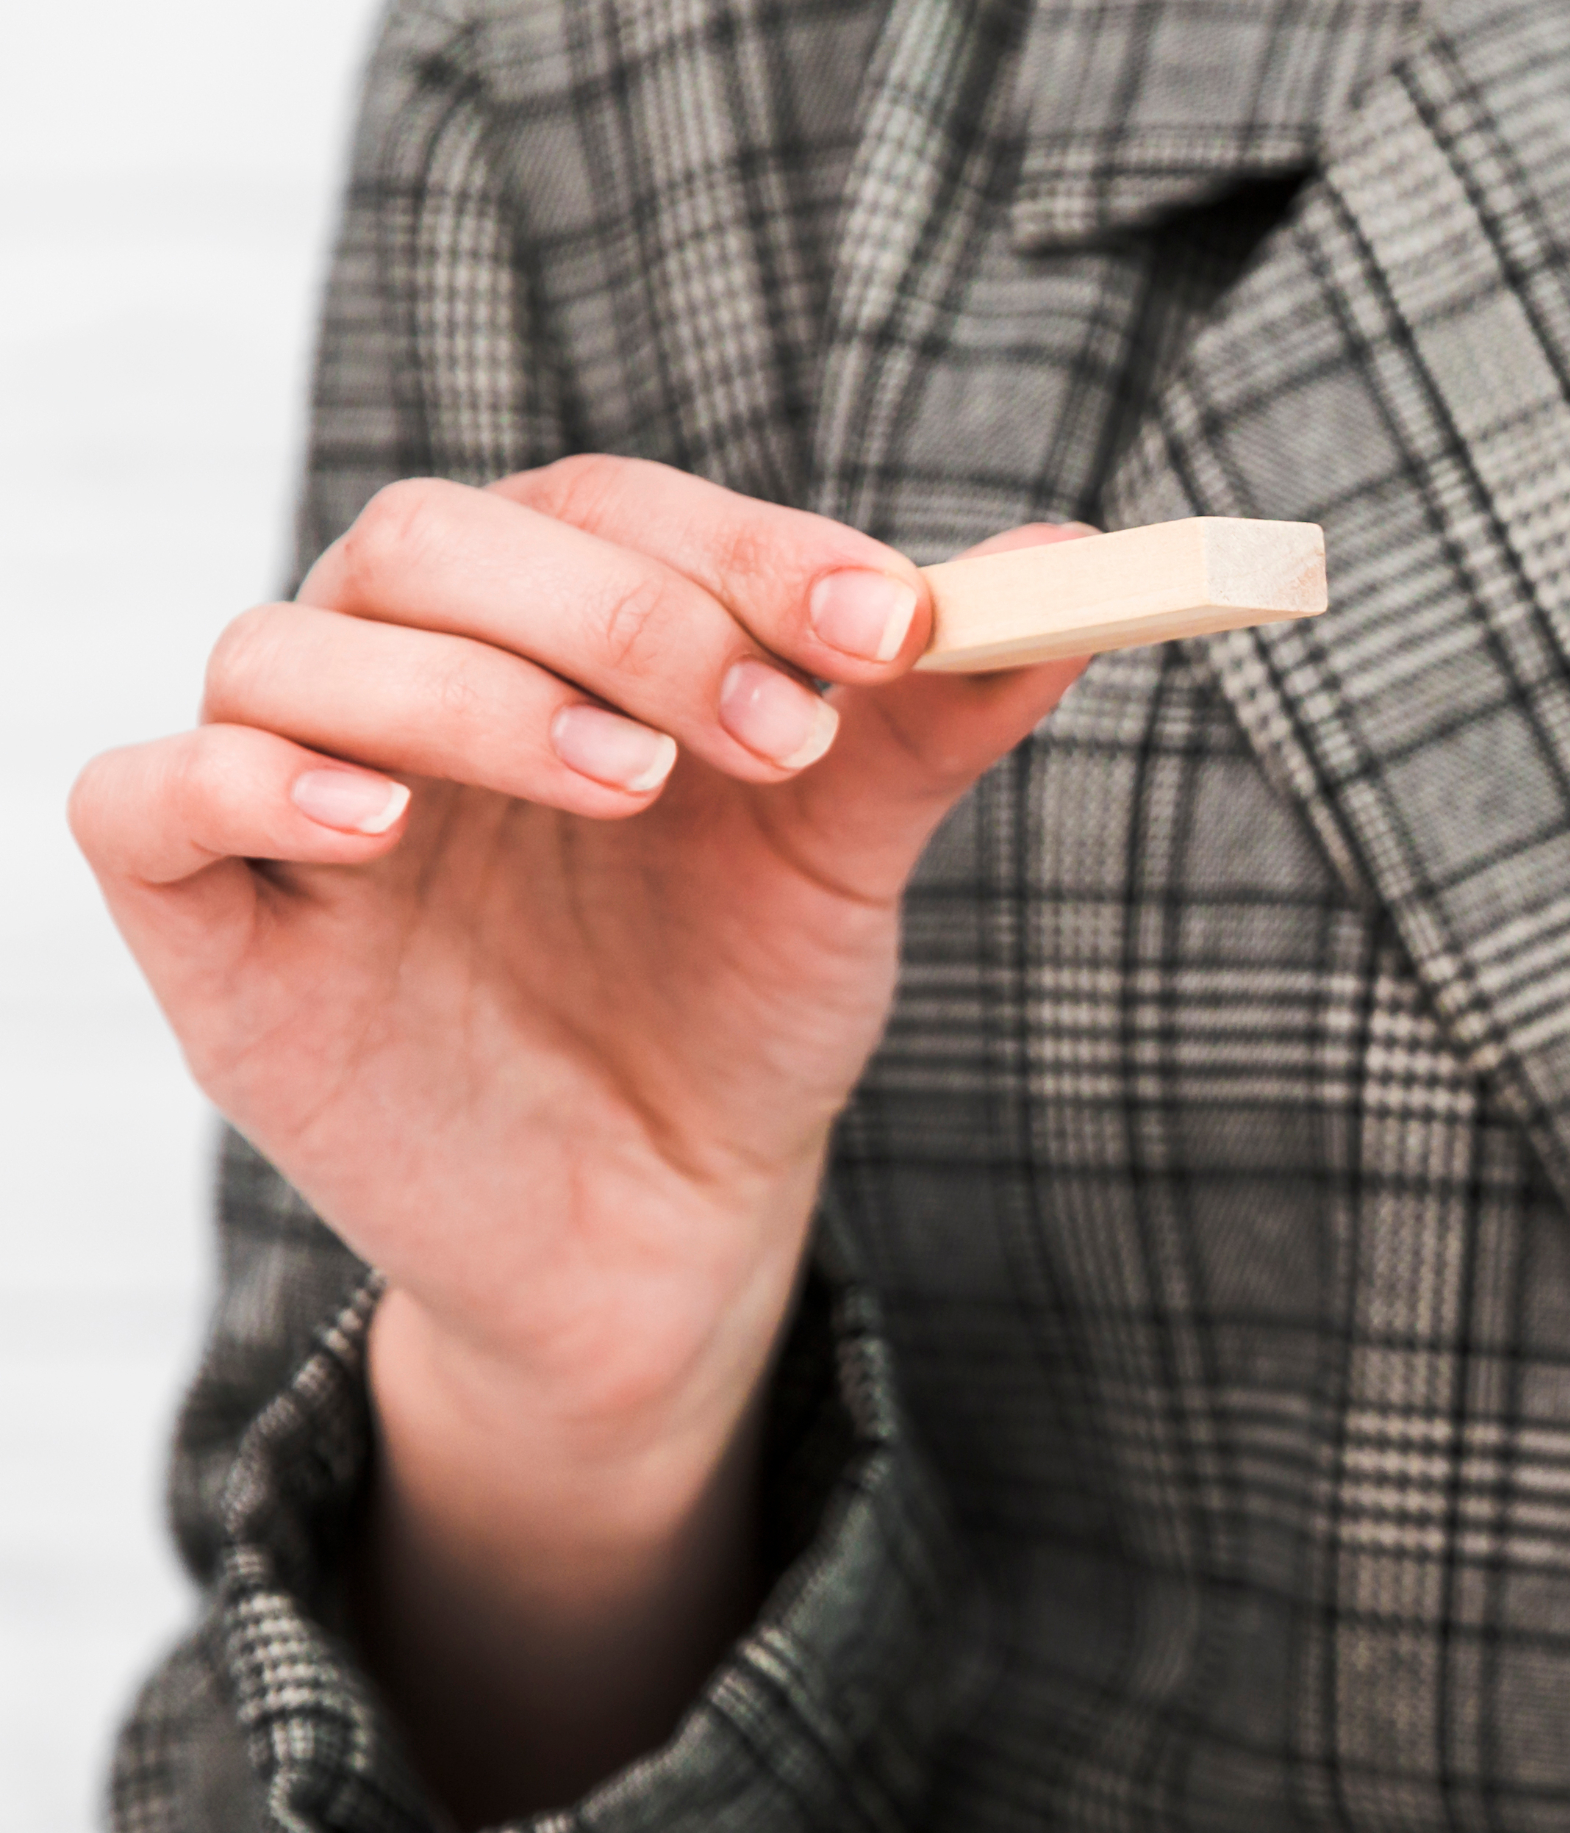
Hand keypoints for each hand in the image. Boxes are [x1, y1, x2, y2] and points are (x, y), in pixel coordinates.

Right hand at [68, 460, 1090, 1817]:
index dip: (748, 547)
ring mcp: (293, 795)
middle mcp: (407, 676)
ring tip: (628, 785)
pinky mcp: (210, 926)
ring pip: (289, 646)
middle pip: (439, 540)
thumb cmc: (737, 1015)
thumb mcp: (844, 866)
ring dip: (467, 693)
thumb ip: (930, 720)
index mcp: (551, 628)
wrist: (664, 1233)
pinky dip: (248, 779)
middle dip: (623, 613)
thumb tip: (1068, 575)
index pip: (612, 508)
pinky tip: (380, 824)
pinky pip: (145, 798)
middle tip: (779, 735)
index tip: (892, 624)